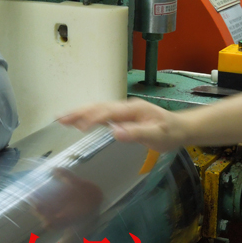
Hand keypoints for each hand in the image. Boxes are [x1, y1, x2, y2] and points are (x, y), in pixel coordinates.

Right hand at [59, 98, 189, 152]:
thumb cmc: (170, 133)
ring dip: (80, 113)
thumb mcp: (157, 135)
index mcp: (133, 109)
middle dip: (79, 112)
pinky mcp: (122, 116)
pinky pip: (101, 114)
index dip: (93, 118)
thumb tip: (115, 133)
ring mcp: (123, 111)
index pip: (108, 112)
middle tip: (60, 119)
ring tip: (62, 119)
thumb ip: (137, 134)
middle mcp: (125, 107)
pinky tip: (78, 121)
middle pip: (98, 107)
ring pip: (98, 109)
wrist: (181, 128)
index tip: (79, 126)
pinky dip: (87, 116)